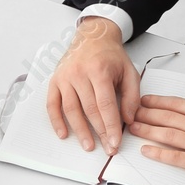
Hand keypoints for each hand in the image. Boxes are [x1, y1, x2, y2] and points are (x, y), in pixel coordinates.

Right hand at [46, 17, 138, 152]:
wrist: (92, 36)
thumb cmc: (111, 56)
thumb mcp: (129, 71)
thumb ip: (132, 96)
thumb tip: (128, 120)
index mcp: (100, 70)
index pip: (105, 104)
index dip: (110, 125)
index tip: (115, 142)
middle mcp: (80, 73)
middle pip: (89, 109)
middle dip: (99, 132)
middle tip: (107, 148)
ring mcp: (65, 77)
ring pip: (71, 109)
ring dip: (79, 130)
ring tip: (88, 146)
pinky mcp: (55, 81)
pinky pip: (52, 104)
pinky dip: (56, 121)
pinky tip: (63, 134)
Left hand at [130, 80, 184, 184]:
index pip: (178, 104)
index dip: (158, 102)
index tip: (145, 101)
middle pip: (168, 118)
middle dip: (147, 114)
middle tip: (131, 113)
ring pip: (168, 135)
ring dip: (148, 130)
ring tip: (134, 128)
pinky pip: (175, 157)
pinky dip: (159, 154)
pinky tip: (146, 151)